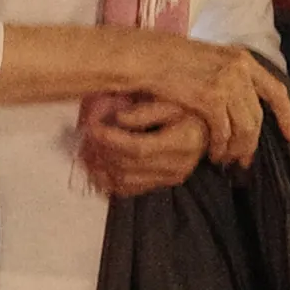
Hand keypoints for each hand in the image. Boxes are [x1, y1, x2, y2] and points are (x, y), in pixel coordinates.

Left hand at [82, 91, 209, 197]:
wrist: (203, 129)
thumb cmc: (186, 110)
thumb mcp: (171, 100)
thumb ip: (145, 110)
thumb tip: (120, 119)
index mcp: (184, 142)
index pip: (139, 148)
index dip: (111, 139)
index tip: (93, 127)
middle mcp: (178, 166)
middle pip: (128, 166)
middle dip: (102, 151)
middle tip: (85, 134)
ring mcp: (168, 179)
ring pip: (124, 181)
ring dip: (100, 166)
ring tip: (86, 148)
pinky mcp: (159, 185)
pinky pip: (127, 189)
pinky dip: (107, 179)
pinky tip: (94, 165)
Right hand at [122, 34, 289, 164]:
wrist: (145, 57)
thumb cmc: (168, 60)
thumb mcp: (207, 60)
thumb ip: (227, 76)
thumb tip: (240, 104)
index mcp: (242, 59)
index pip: (275, 91)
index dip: (287, 116)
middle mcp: (240, 69)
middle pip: (258, 117)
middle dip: (252, 144)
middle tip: (243, 161)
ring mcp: (227, 83)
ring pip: (245, 129)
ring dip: (236, 149)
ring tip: (224, 160)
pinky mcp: (211, 97)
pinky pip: (224, 132)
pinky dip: (220, 147)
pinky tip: (212, 154)